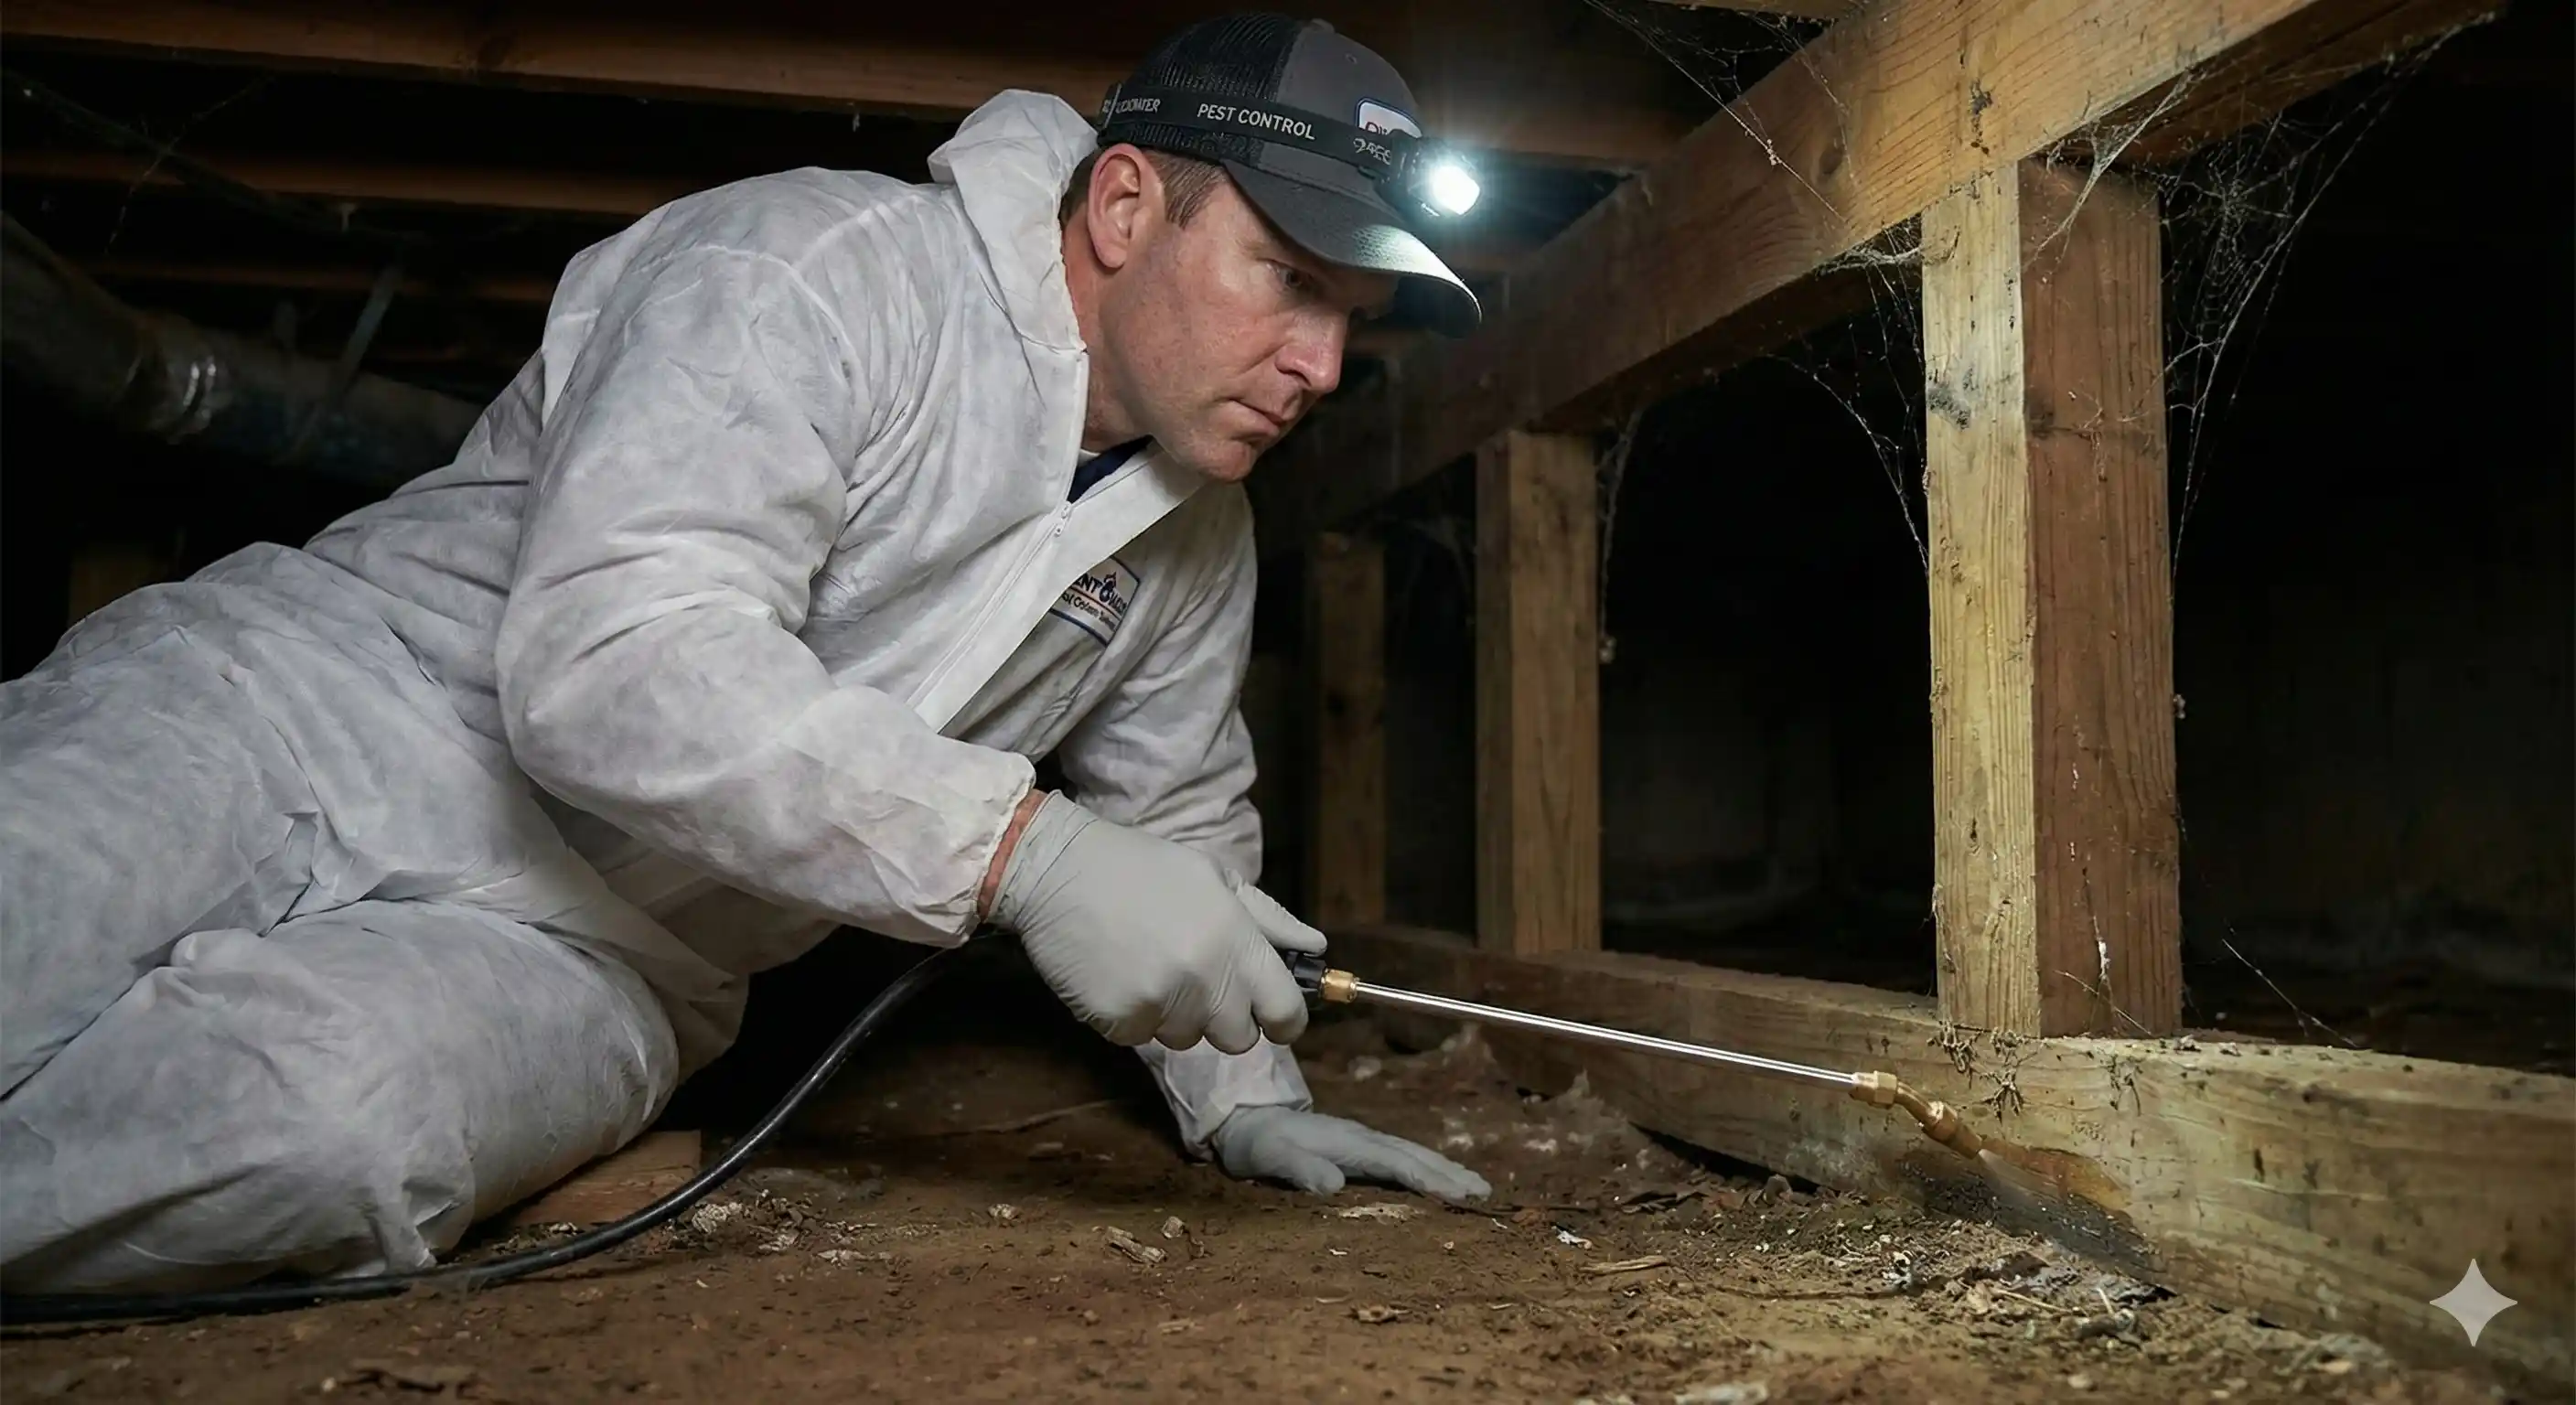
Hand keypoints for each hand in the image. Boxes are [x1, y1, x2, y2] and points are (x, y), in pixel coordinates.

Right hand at [988, 792, 1319, 1053]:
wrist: (1057, 871)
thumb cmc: (1141, 868)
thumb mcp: (1214, 877)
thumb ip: (1269, 919)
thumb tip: (1315, 949)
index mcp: (1236, 939)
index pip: (1285, 1011)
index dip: (1283, 1019)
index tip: (1273, 1017)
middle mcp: (1205, 977)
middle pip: (1238, 1038)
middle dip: (1223, 1017)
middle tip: (1194, 978)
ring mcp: (1161, 1003)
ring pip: (1187, 1039)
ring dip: (1174, 1014)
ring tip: (1147, 964)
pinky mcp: (1119, 1021)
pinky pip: (1141, 1038)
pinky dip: (1132, 1016)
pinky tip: (1117, 974)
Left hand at [1209, 1105, 1490, 1200]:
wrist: (1244, 1118)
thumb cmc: (1255, 1143)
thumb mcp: (1270, 1157)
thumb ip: (1299, 1169)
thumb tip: (1333, 1186)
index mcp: (1348, 1143)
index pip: (1397, 1163)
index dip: (1429, 1179)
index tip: (1459, 1196)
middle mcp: (1361, 1139)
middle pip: (1414, 1155)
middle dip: (1450, 1173)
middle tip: (1484, 1193)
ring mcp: (1361, 1141)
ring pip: (1411, 1154)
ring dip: (1444, 1169)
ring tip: (1475, 1187)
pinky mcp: (1357, 1149)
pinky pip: (1400, 1159)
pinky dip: (1426, 1168)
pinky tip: (1438, 1179)